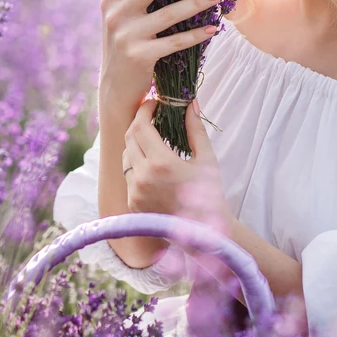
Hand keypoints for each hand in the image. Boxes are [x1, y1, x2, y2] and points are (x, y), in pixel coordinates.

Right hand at [99, 0, 223, 118]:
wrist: (115, 88)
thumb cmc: (124, 48)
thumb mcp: (119, 21)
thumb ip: (130, 0)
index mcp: (110, 3)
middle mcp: (117, 17)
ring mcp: (128, 36)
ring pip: (168, 14)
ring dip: (196, 3)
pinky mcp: (141, 56)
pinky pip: (174, 42)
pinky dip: (195, 35)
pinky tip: (213, 28)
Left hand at [122, 96, 232, 234]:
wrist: (204, 233)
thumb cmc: (210, 195)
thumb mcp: (207, 159)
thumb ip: (195, 129)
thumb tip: (190, 103)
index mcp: (161, 164)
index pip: (140, 126)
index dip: (145, 110)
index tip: (153, 103)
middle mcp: (142, 177)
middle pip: (129, 138)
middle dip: (139, 124)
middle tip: (153, 117)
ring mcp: (134, 192)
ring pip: (125, 156)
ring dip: (136, 144)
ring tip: (153, 141)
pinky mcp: (132, 203)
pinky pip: (128, 175)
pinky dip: (137, 164)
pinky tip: (153, 164)